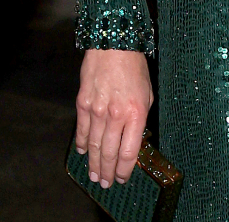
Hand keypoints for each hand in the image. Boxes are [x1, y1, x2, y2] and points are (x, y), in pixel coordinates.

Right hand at [76, 49, 153, 188]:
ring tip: (93, 175)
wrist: (113, 44)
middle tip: (104, 183)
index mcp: (136, 114)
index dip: (124, 170)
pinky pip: (81, 128)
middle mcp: (116, 115)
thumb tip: (131, 140)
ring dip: (93, 162)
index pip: (129, 152)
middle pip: (109, 152)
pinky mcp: (83, 101)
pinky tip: (82, 151)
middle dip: (107, 171)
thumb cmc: (134, 68)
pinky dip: (81, 142)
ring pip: (94, 144)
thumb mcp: (147, 94)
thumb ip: (139, 120)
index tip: (121, 179)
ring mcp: (97, 109)